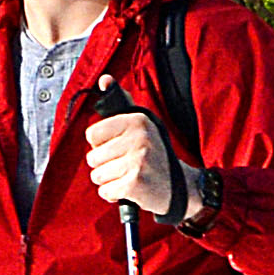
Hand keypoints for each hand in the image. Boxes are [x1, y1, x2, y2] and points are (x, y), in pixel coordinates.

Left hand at [82, 104, 184, 220]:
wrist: (181, 187)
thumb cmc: (154, 155)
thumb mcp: (143, 125)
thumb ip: (121, 103)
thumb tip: (104, 79)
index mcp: (137, 120)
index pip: (92, 134)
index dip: (102, 144)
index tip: (119, 147)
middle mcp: (138, 138)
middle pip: (92, 157)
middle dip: (105, 165)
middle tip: (126, 165)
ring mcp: (137, 161)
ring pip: (97, 175)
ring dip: (109, 181)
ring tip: (128, 177)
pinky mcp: (134, 184)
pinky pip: (105, 191)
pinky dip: (114, 195)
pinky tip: (130, 189)